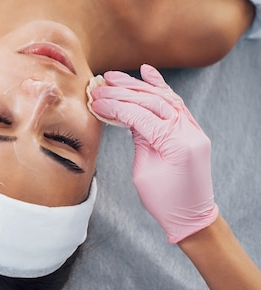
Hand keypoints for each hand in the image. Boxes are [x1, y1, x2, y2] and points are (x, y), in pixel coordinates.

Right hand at [90, 64, 218, 243]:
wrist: (193, 217)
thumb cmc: (166, 202)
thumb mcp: (144, 172)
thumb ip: (138, 140)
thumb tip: (125, 117)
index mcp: (175, 143)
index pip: (140, 115)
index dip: (115, 106)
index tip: (95, 102)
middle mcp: (188, 131)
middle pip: (151, 101)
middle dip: (122, 92)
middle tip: (99, 86)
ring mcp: (192, 129)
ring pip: (163, 97)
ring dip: (137, 86)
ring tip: (114, 77)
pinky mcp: (191, 130)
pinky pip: (176, 102)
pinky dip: (161, 86)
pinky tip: (147, 72)